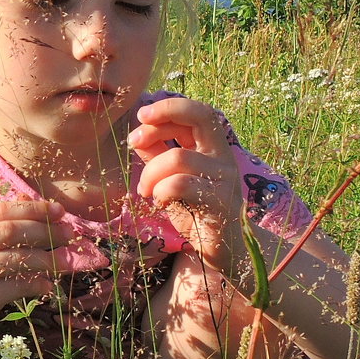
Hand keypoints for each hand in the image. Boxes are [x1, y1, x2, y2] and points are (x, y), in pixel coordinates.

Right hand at [0, 199, 75, 347]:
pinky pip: (15, 286)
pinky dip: (35, 285)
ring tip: (65, 263)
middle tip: (69, 234)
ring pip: (14, 258)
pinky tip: (47, 286)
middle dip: (44, 230)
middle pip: (9, 231)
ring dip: (46, 259)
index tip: (58, 210)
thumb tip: (26, 198)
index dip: (32, 208)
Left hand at [127, 97, 245, 273]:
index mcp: (213, 147)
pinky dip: (160, 191)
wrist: (221, 250)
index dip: (168, 108)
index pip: (196, 112)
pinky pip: (181, 185)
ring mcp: (225, 178)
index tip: (142, 116)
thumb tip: (138, 135)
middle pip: (201, 116)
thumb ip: (158, 155)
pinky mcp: (220, 202)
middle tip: (134, 140)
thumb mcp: (172, 177)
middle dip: (163, 118)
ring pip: (177, 157)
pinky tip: (159, 202)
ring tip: (146, 190)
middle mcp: (223, 157)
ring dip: (150, 173)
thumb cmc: (194, 210)